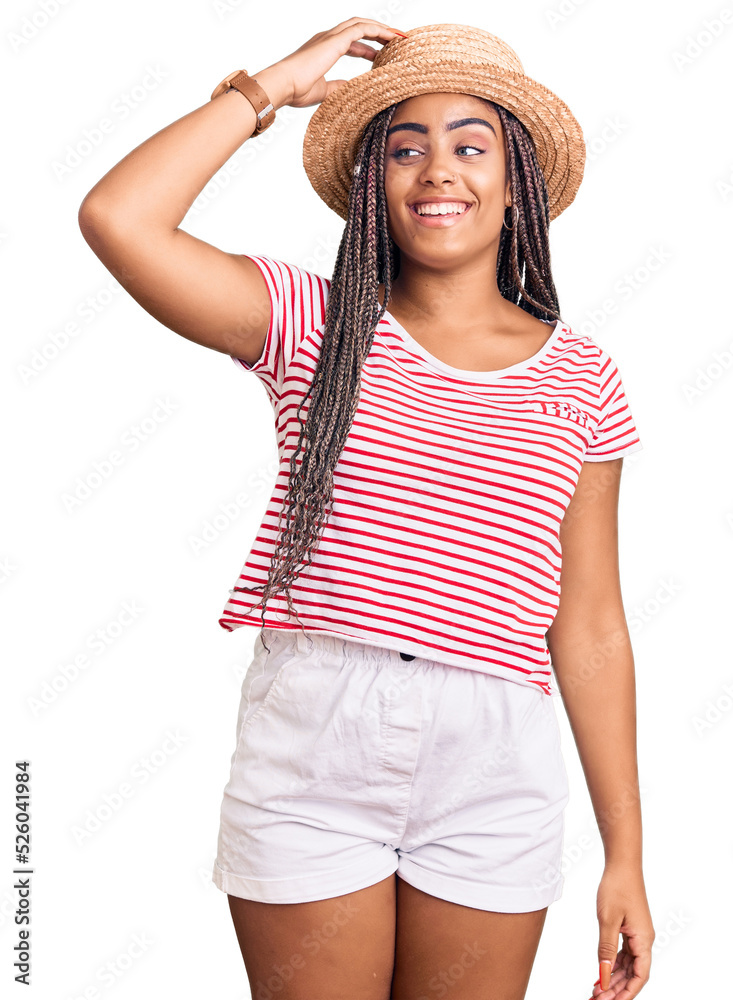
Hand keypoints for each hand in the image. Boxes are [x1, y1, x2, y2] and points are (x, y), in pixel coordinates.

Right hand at [266, 16, 406, 108]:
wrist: (283, 85)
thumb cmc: (296, 90)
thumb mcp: (324, 90)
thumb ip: (338, 86)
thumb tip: (352, 87)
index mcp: (324, 49)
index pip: (351, 43)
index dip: (368, 48)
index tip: (382, 56)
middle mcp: (327, 38)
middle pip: (359, 28)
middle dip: (379, 33)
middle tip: (396, 42)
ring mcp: (331, 37)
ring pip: (362, 24)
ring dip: (382, 29)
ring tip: (399, 36)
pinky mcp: (335, 40)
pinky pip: (362, 29)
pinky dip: (378, 30)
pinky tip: (391, 37)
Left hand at [588, 863, 654, 999]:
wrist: (622, 864)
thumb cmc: (617, 887)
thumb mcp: (608, 920)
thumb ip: (605, 949)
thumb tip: (603, 976)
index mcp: (643, 940)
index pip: (640, 976)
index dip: (627, 993)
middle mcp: (643, 940)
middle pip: (633, 974)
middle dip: (617, 990)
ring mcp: (637, 935)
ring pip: (627, 966)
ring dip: (613, 979)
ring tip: (596, 991)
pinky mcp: (629, 929)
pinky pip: (623, 954)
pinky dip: (612, 965)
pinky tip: (600, 973)